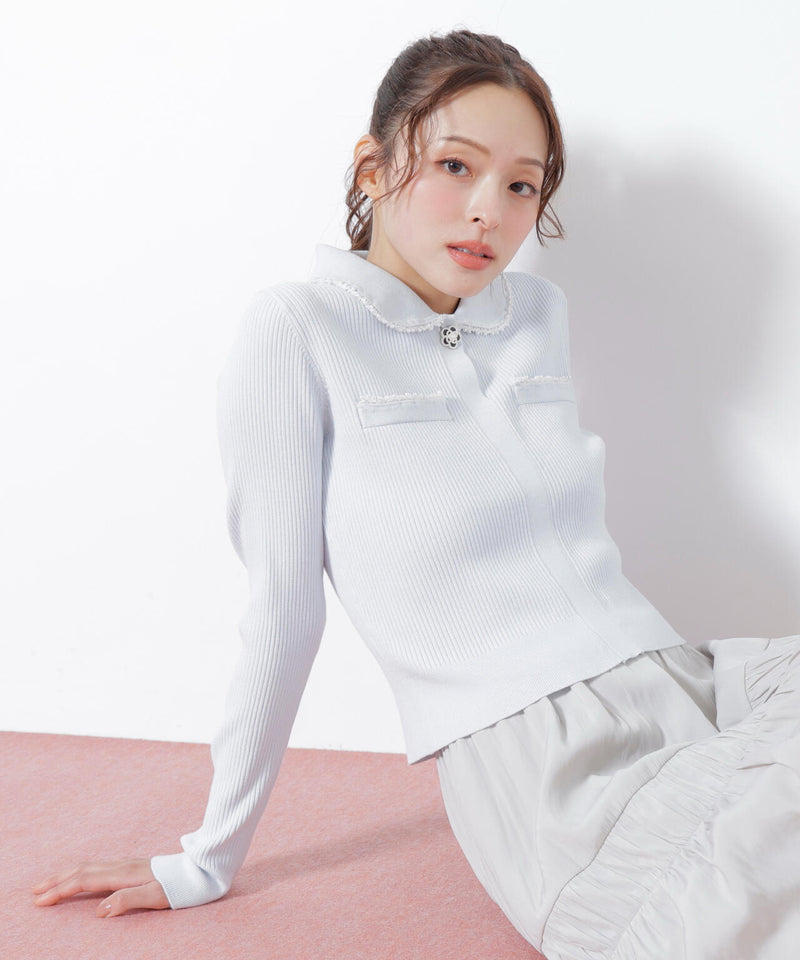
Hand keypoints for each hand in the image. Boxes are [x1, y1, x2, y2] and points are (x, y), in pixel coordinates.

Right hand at [32, 858, 169, 916]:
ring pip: (90, 866)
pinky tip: (83, 877)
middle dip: (57, 880)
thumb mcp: (156, 896)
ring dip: (67, 874)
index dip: (61, 891)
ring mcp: (127, 864)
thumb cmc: (180, 886)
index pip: (84, 881)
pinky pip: (99, 867)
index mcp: (123, 874)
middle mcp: (122, 866)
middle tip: (34, 891)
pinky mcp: (132, 867)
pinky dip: (82, 872)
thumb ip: (128, 900)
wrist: (201, 869)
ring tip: (51, 883)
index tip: (41, 901)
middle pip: (82, 870)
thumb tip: (99, 910)